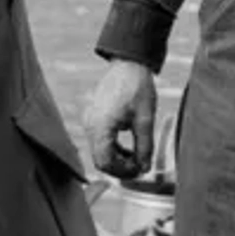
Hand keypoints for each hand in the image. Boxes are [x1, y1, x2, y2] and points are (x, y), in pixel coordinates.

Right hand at [83, 59, 157, 178]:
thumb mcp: (145, 120)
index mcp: (101, 126)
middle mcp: (90, 124)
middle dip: (120, 166)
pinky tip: (127, 146)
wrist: (129, 64)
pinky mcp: (92, 117)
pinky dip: (112, 147)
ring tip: (136, 155)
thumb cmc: (137, 89)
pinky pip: (98, 141)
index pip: (105, 162)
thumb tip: (144, 169)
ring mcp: (89, 120)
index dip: (123, 171)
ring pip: (99, 151)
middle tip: (139, 165)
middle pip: (100, 159)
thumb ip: (145, 147)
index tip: (140, 168)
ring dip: (116, 158)